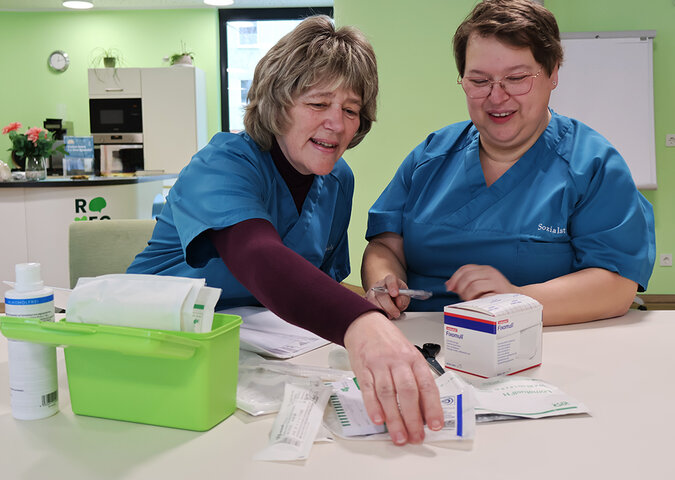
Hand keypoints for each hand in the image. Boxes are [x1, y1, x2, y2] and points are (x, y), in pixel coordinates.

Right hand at [343, 311, 443, 445]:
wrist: (365, 325)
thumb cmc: (389, 343)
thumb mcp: (409, 355)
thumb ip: (416, 379)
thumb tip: (425, 410)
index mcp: (414, 359)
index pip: (426, 385)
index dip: (432, 407)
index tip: (436, 425)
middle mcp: (398, 361)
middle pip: (407, 392)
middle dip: (413, 418)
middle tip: (416, 437)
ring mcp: (379, 365)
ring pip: (388, 394)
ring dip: (394, 418)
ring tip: (399, 436)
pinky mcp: (363, 369)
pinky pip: (368, 389)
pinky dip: (373, 406)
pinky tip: (378, 420)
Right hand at [364, 274, 409, 318]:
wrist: (389, 294)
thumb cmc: (398, 295)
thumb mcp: (406, 295)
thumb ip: (404, 298)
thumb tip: (399, 303)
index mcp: (390, 280)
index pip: (390, 280)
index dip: (392, 287)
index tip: (395, 294)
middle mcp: (379, 285)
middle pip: (381, 294)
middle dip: (389, 306)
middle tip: (396, 313)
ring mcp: (371, 292)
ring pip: (373, 302)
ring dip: (383, 311)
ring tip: (391, 315)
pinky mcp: (367, 300)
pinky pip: (369, 307)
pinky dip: (376, 313)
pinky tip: (383, 315)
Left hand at [445, 264, 518, 299]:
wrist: (517, 300)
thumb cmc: (496, 295)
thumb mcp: (480, 286)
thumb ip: (465, 284)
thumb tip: (449, 285)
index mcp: (483, 269)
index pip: (464, 269)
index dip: (455, 278)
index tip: (449, 288)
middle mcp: (489, 271)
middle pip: (467, 276)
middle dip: (460, 288)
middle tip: (463, 297)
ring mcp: (495, 279)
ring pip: (473, 285)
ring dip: (468, 295)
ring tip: (471, 301)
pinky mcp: (500, 289)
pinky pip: (482, 293)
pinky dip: (477, 299)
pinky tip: (479, 302)